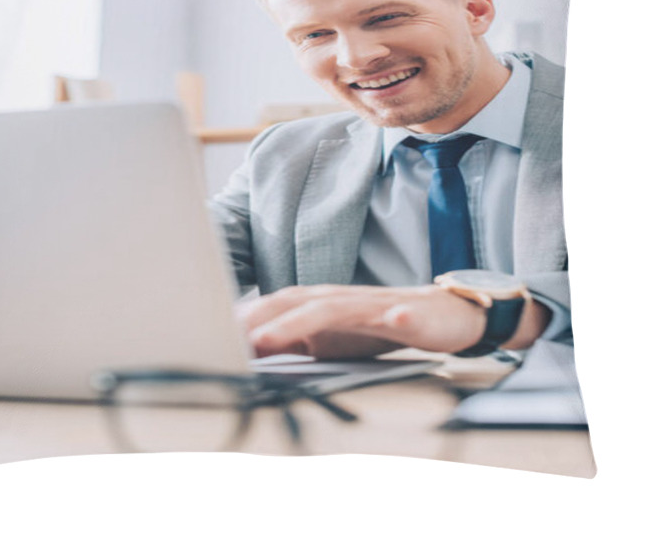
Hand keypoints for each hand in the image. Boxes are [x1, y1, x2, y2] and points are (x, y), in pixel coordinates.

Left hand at [237, 284, 488, 358]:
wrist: (443, 315)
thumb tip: (253, 352)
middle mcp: (340, 300)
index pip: (276, 306)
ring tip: (268, 337)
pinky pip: (400, 316)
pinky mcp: (408, 315)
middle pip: (295, 302)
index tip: (209, 330)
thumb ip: (297, 341)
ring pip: (334, 308)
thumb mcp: (332, 339)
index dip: (244, 316)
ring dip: (299, 321)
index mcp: (320, 304)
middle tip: (225, 334)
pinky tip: (392, 322)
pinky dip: (394, 318)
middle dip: (258, 317)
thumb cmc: (380, 328)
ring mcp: (373, 305)